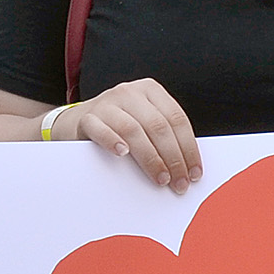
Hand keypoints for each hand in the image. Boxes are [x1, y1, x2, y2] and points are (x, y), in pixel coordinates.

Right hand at [53, 79, 199, 190]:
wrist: (79, 121)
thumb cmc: (119, 126)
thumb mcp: (144, 121)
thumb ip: (163, 134)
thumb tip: (188, 166)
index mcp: (150, 90)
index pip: (177, 119)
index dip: (188, 148)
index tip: (194, 172)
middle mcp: (130, 92)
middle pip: (158, 126)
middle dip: (173, 158)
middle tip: (178, 182)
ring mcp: (107, 103)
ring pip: (134, 130)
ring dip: (150, 158)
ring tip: (160, 178)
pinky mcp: (87, 117)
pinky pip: (102, 129)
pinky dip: (113, 141)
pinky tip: (123, 154)